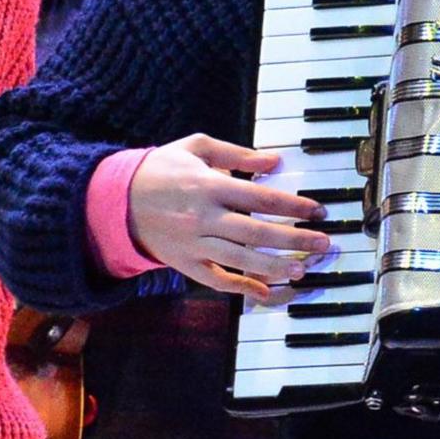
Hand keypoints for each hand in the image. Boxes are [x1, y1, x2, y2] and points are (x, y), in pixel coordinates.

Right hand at [127, 134, 332, 302]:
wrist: (116, 200)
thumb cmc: (160, 169)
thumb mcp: (196, 148)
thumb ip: (237, 155)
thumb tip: (274, 161)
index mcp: (208, 186)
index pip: (261, 198)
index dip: (294, 206)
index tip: (318, 211)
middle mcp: (203, 217)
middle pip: (257, 232)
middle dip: (295, 239)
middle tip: (323, 243)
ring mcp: (193, 244)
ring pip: (241, 259)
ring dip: (275, 266)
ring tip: (302, 268)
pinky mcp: (184, 264)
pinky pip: (217, 280)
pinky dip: (242, 288)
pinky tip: (265, 290)